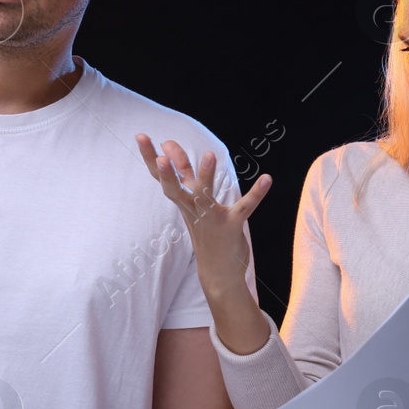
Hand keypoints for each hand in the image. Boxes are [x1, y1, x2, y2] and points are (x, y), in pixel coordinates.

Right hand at [134, 134, 269, 300]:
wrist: (218, 273)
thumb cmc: (205, 232)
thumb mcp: (191, 203)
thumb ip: (183, 175)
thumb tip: (169, 147)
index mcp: (183, 203)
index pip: (162, 178)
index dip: (149, 157)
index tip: (141, 136)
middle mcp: (193, 210)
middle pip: (174, 190)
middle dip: (166, 174)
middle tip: (160, 158)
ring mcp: (211, 219)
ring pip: (205, 196)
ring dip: (206, 176)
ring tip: (209, 155)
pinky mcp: (232, 226)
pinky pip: (244, 208)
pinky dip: (256, 194)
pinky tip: (267, 178)